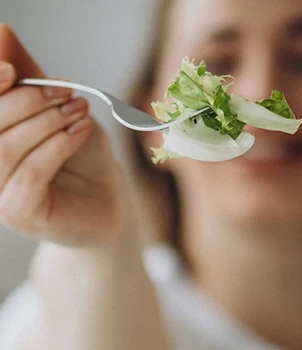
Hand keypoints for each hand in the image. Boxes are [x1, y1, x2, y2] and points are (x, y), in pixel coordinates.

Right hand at [0, 24, 124, 244]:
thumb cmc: (84, 156)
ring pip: (8, 148)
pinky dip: (58, 145)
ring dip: (48, 122)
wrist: (109, 198)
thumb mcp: (60, 111)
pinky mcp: (20, 213)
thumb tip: (2, 32)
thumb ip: (32, 80)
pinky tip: (82, 130)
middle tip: (67, 92)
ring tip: (80, 111)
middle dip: (30, 102)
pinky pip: (31, 172)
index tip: (14, 69)